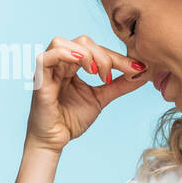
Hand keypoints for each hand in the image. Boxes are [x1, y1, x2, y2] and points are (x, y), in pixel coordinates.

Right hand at [24, 35, 149, 152]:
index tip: (137, 68)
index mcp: (72, 65)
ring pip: (63, 42)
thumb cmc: (72, 119)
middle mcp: (59, 63)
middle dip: (103, 56)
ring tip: (96, 73)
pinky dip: (64, 54)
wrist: (55, 140)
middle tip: (109, 78)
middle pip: (82, 42)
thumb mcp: (101, 98)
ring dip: (85, 54)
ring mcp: (48, 69)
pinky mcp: (39, 79)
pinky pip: (46, 57)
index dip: (117, 56)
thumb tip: (142, 73)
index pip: (96, 50)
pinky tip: (81, 63)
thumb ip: (119, 85)